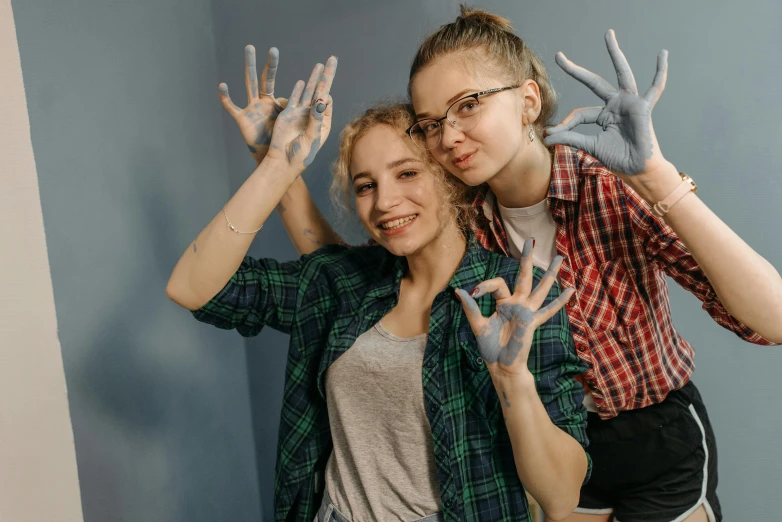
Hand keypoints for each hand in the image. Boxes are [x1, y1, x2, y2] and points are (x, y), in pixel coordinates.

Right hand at [267, 56, 336, 169]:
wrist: (282, 162)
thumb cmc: (300, 155)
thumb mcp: (311, 138)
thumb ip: (316, 119)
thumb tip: (322, 100)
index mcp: (323, 123)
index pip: (328, 102)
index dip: (326, 95)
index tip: (321, 99)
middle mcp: (314, 116)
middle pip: (321, 91)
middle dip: (326, 75)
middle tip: (332, 59)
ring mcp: (301, 114)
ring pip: (308, 92)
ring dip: (314, 78)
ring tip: (320, 65)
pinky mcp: (288, 114)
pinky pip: (294, 98)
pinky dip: (298, 89)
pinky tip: (303, 82)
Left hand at [455, 239, 574, 377]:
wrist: (501, 366)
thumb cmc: (490, 348)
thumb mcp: (478, 325)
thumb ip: (471, 308)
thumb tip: (459, 290)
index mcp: (503, 303)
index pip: (497, 283)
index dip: (484, 286)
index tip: (473, 294)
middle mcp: (517, 304)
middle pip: (524, 276)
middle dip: (526, 259)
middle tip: (530, 240)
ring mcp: (527, 312)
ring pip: (540, 288)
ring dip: (550, 274)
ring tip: (560, 258)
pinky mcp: (532, 322)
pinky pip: (548, 310)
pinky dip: (559, 301)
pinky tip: (571, 290)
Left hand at [544, 30, 668, 175]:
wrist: (637, 170)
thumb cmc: (618, 159)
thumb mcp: (589, 146)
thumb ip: (570, 138)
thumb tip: (546, 136)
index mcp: (602, 115)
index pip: (579, 113)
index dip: (565, 124)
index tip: (551, 135)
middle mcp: (615, 105)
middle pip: (593, 82)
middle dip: (576, 70)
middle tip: (560, 57)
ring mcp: (629, 103)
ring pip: (621, 74)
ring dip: (615, 54)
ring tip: (608, 35)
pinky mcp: (643, 107)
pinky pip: (655, 88)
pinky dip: (660, 72)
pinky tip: (662, 55)